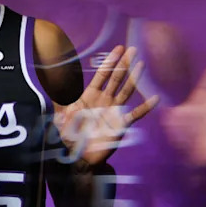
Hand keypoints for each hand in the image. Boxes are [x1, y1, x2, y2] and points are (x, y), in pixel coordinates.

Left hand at [54, 45, 158, 166]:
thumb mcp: (60, 115)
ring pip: (126, 91)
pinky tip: (155, 98)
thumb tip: (50, 79)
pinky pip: (135, 114)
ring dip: (134, 78)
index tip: (118, 49)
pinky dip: (145, 107)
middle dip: (124, 64)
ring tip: (142, 64)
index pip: (102, 75)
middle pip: (116, 78)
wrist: (77, 157)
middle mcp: (104, 101)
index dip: (110, 62)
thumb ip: (58, 98)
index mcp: (90, 96)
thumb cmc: (68, 136)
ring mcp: (113, 111)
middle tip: (133, 49)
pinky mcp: (120, 124)